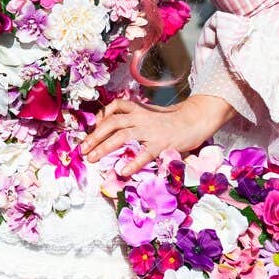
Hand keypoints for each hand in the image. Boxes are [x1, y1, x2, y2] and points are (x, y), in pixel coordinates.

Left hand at [81, 93, 232, 175]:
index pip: (115, 107)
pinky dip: (132, 163)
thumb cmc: (170, 120)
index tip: (92, 129)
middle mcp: (141, 118)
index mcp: (138, 110)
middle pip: (112, 123)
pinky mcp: (161, 144)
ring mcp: (150, 131)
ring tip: (93, 158)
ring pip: (122, 136)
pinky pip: (144, 154)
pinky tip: (123, 171)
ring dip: (104, 147)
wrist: (195, 120)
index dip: (100, 117)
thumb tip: (112, 127)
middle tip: (83, 150)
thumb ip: (133, 118)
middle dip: (94, 136)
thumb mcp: (149, 114)